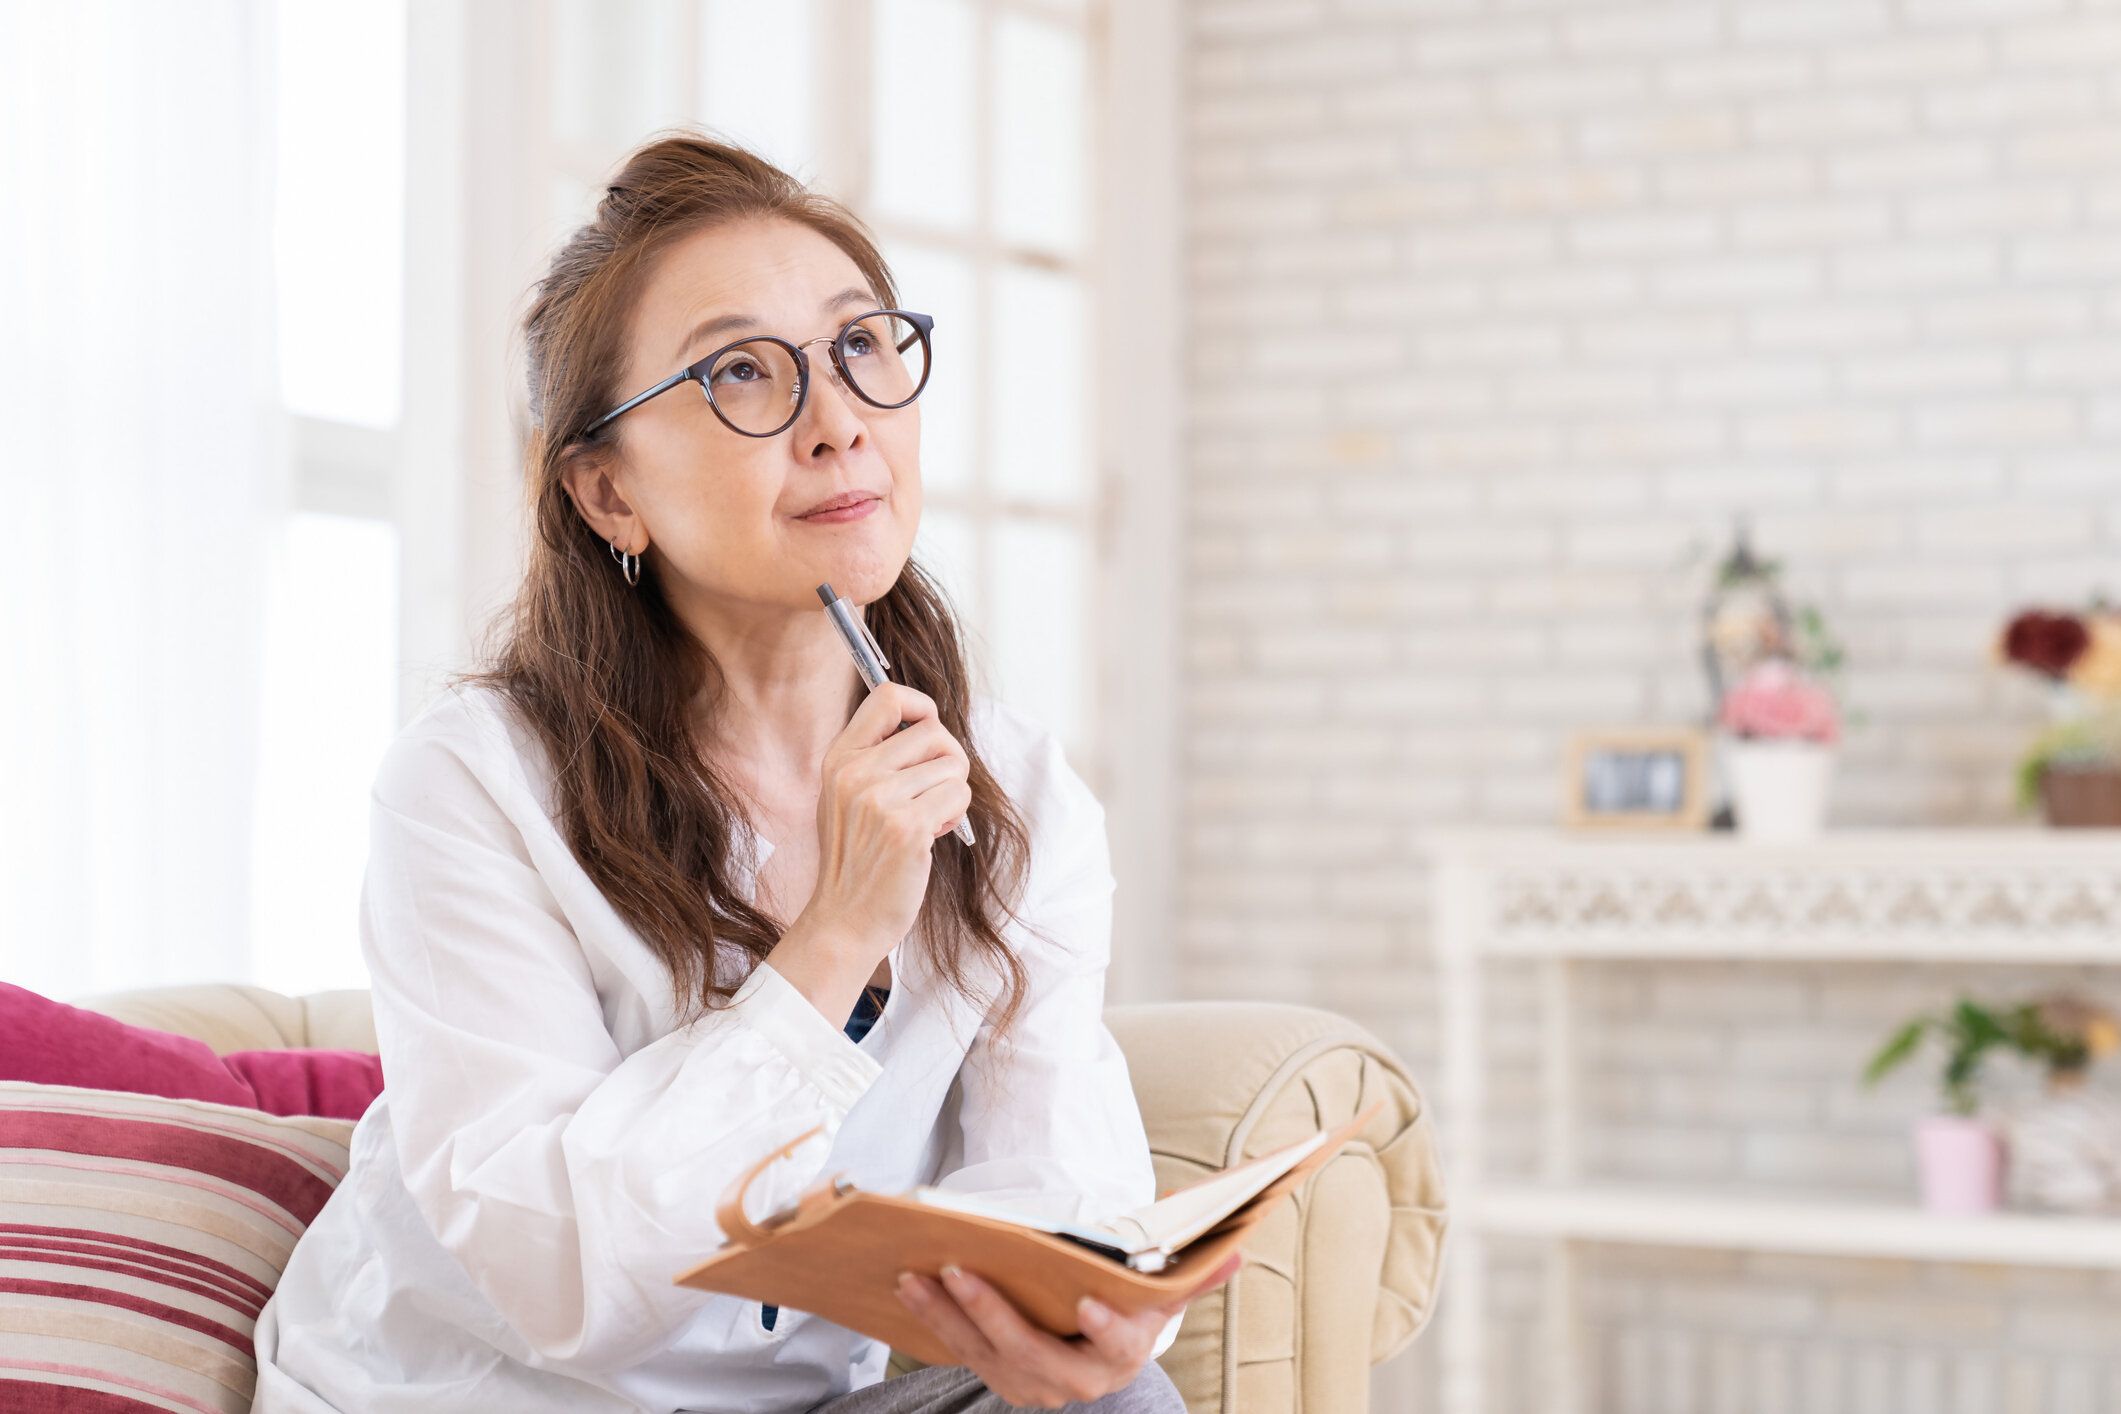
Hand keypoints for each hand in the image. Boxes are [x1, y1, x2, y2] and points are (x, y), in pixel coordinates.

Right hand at [798, 682, 970, 965]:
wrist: (844, 920)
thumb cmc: (854, 860)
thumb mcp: (844, 797)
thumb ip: (875, 759)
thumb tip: (929, 726)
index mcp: (839, 758)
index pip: (887, 696)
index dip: (921, 706)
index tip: (929, 729)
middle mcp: (856, 772)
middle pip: (934, 731)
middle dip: (948, 760)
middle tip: (933, 793)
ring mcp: (880, 799)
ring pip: (952, 765)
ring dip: (951, 793)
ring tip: (927, 819)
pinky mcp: (908, 828)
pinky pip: (957, 795)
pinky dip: (954, 815)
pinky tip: (931, 835)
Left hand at [892, 1251, 1243, 1408]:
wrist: (1100, 1358)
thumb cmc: (1130, 1313)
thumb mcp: (1164, 1296)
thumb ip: (1194, 1276)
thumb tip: (1234, 1252)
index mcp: (1122, 1355)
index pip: (1114, 1345)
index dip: (1103, 1329)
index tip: (1086, 1305)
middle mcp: (1075, 1380)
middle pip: (1030, 1350)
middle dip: (991, 1312)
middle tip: (962, 1271)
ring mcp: (1030, 1382)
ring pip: (984, 1350)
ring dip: (946, 1313)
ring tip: (917, 1273)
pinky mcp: (998, 1373)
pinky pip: (962, 1347)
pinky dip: (933, 1319)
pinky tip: (910, 1286)